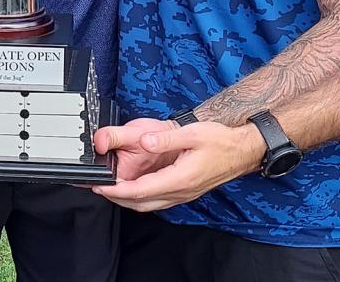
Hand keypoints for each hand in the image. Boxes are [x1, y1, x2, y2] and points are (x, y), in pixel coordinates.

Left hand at [92, 121, 265, 211]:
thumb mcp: (192, 134)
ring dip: (127, 199)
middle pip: (141, 204)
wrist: (241, 150)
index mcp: (180, 179)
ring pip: (149, 205)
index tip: (100, 185)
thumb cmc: (220, 141)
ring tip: (110, 187)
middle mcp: (180, 191)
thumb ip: (165, 138)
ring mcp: (183, 194)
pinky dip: (140, 197)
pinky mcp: (185, 191)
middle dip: (116, 198)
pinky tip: (134, 187)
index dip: (117, 190)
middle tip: (97, 187)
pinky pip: (157, 201)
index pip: (140, 191)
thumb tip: (144, 141)